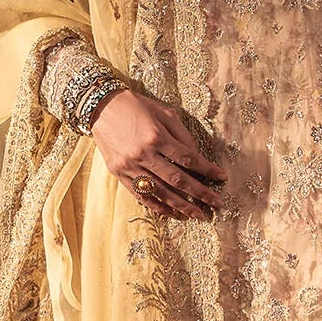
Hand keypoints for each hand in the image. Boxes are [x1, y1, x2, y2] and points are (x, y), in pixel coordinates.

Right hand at [89, 89, 227, 218]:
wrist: (100, 107)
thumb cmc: (135, 106)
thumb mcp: (163, 112)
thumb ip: (182, 134)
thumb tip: (197, 156)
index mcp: (156, 136)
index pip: (188, 159)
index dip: (207, 170)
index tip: (221, 178)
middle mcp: (144, 154)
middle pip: (178, 179)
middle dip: (200, 193)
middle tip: (217, 204)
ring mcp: (130, 166)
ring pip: (160, 192)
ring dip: (181, 205)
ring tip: (198, 215)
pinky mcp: (119, 174)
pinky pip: (141, 195)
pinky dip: (157, 206)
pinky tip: (171, 213)